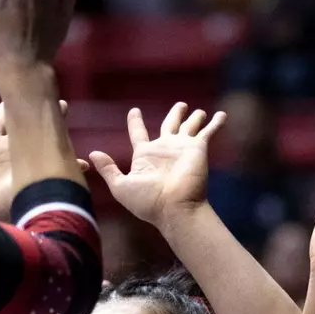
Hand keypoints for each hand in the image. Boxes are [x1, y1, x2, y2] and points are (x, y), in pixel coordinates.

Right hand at [0, 100, 71, 219]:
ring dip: (1, 110)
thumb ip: (60, 172)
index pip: (44, 134)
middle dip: (30, 109)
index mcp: (28, 154)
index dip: (54, 120)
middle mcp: (11, 148)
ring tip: (6, 97)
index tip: (63, 105)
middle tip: (40, 93)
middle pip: (22, 122)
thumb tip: (87, 164)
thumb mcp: (39, 184)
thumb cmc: (13, 202)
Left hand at [89, 102, 226, 227]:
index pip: (139, 134)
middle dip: (175, 115)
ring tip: (199, 111)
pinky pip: (208, 132)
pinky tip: (222, 116)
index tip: (134, 111)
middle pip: (169, 125)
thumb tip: (92, 154)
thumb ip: (109, 169)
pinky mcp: (198, 149)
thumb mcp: (121, 186)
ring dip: (195, 118)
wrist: (174, 208)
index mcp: (145, 155)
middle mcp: (164, 149)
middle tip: (180, 105)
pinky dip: (215, 123)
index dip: (135, 122)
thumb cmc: (147, 201)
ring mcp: (182, 148)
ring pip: (189, 126)